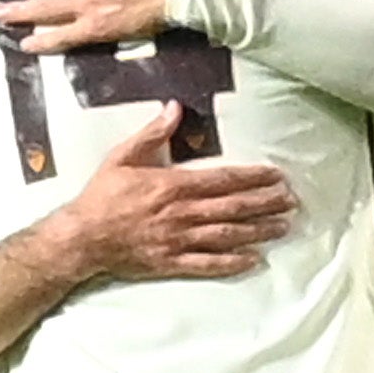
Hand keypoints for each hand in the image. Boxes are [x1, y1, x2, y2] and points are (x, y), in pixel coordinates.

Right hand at [41, 113, 296, 284]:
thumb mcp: (122, 157)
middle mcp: (181, 213)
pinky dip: (233, 262)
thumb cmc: (102, 195)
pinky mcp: (172, 262)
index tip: (276, 175)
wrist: (82, 237)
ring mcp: (178, 240)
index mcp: (172, 185)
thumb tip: (174, 108)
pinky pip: (208, 264)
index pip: (223, 179)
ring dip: (258, 230)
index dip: (253, 177)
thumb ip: (152, 134)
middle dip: (265, 203)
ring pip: (227, 235)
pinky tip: (254, 260)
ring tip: (282, 227)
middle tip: (291, 201)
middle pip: (232, 207)